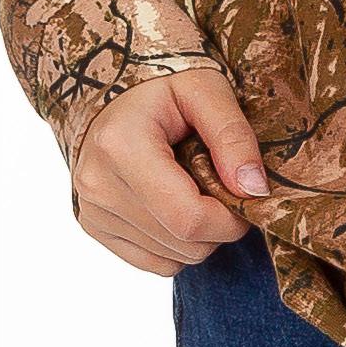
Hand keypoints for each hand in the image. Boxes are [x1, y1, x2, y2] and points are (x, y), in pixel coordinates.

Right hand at [69, 68, 270, 272]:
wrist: (113, 90)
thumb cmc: (162, 84)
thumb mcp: (205, 88)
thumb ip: (232, 135)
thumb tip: (254, 189)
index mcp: (121, 147)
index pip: (188, 217)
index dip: (231, 219)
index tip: (249, 197)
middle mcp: (97, 186)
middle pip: (183, 242)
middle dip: (219, 224)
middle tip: (224, 183)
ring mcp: (91, 211)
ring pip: (172, 258)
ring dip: (198, 233)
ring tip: (195, 186)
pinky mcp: (94, 227)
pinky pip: (153, 263)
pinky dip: (176, 243)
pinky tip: (175, 203)